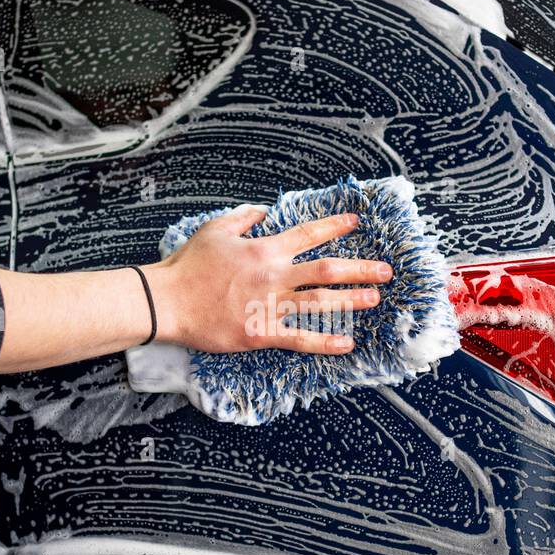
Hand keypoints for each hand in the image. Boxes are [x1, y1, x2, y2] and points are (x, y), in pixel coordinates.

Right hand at [144, 207, 392, 353]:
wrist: (167, 300)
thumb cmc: (188, 265)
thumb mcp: (215, 229)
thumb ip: (244, 218)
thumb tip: (264, 211)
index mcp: (265, 248)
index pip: (309, 234)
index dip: (335, 226)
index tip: (356, 223)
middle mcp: (274, 275)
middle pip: (327, 269)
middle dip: (361, 268)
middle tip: (386, 270)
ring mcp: (269, 306)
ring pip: (320, 302)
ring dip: (351, 300)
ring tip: (375, 299)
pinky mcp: (261, 333)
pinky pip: (299, 338)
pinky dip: (324, 342)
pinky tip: (347, 344)